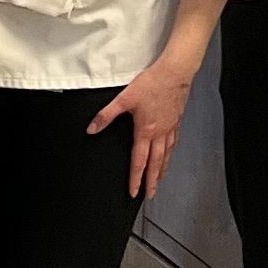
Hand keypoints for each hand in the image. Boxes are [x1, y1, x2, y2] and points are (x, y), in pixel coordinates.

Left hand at [90, 53, 198, 197]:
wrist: (174, 73)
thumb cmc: (152, 84)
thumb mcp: (123, 99)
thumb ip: (106, 115)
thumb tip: (92, 128)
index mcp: (146, 131)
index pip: (139, 161)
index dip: (136, 178)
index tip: (134, 191)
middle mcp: (160, 133)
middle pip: (155, 164)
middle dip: (151, 181)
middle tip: (149, 194)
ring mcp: (170, 128)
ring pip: (167, 155)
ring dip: (162, 170)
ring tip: (159, 181)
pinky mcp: (176, 121)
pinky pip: (174, 143)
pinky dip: (171, 154)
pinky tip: (169, 156)